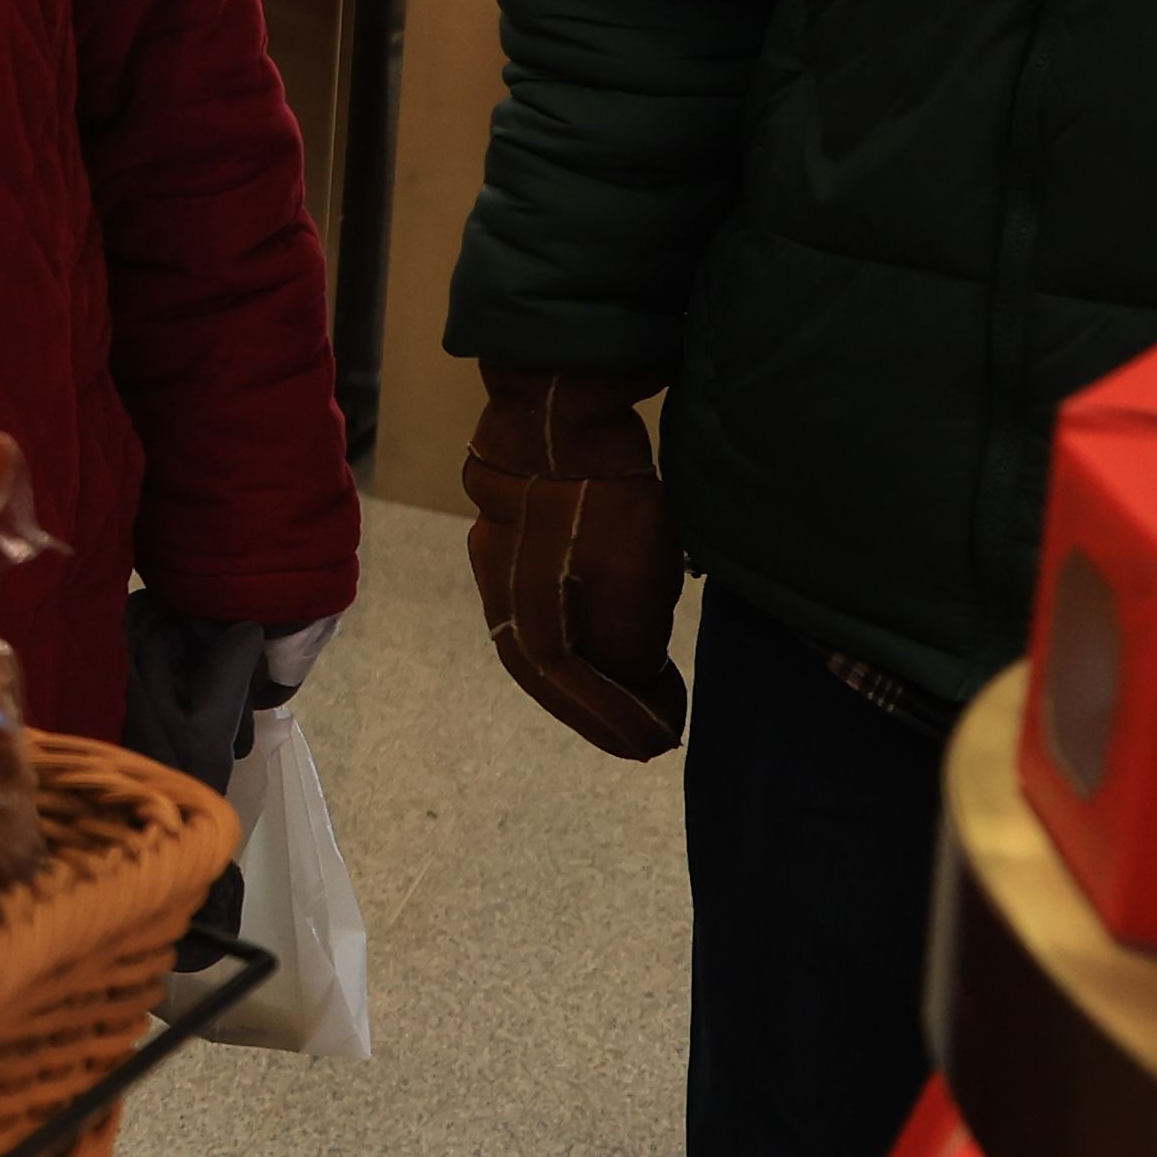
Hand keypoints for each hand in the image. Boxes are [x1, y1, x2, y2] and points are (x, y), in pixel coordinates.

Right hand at [461, 363, 684, 758]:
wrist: (558, 414)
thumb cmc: (603, 502)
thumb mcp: (635, 584)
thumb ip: (628, 646)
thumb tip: (632, 680)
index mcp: (529, 624)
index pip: (571, 692)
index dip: (614, 722)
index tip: (659, 743)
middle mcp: (501, 598)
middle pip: (544, 672)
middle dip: (595, 708)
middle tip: (644, 732)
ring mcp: (497, 559)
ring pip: (536, 636)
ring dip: (581, 673)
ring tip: (626, 690)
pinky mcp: (509, 527)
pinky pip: (539, 600)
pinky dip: (572, 631)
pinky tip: (597, 629)